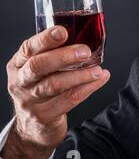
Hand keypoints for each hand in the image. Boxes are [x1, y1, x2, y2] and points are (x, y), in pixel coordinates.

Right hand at [1, 26, 109, 158]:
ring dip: (80, 75)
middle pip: (38, 66)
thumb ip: (55, 54)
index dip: (45, 39)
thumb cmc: (40, 90)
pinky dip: (87, 89)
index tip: (62, 31)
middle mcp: (20, 81)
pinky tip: (99, 80)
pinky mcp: (44, 116)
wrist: (31, 127)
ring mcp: (30, 101)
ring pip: (54, 85)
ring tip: (97, 70)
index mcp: (19, 64)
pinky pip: (68, 100)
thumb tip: (85, 36)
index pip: (29, 48)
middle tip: (85, 51)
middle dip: (64, 56)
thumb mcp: (40, 71)